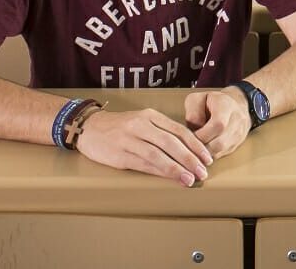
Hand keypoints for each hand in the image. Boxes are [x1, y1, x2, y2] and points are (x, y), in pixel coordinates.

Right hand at [75, 108, 212, 185]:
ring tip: (190, 179)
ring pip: (158, 154)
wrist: (89, 127)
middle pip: (171, 142)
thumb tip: (187, 150)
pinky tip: (170, 179)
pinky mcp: (119, 154)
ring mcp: (129, 139)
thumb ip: (162, 132)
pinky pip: (143, 163)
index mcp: (150, 115)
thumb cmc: (120, 126)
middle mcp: (141, 125)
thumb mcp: (142, 121)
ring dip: (176, 168)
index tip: (207, 158)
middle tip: (203, 172)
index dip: (195, 145)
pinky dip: (159, 172)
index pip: (179, 130)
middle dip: (190, 158)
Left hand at [184, 87, 251, 158]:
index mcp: (226, 106)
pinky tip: (200, 152)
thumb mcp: (197, 98)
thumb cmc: (212, 102)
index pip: (218, 125)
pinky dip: (209, 156)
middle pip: (220, 143)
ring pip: (220, 152)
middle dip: (201, 148)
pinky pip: (221, 155)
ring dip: (204, 154)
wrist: (234, 105)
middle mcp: (236, 121)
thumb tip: (194, 131)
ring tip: (193, 150)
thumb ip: (193, 113)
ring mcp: (238, 135)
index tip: (189, 137)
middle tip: (188, 147)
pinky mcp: (236, 145)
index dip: (202, 135)